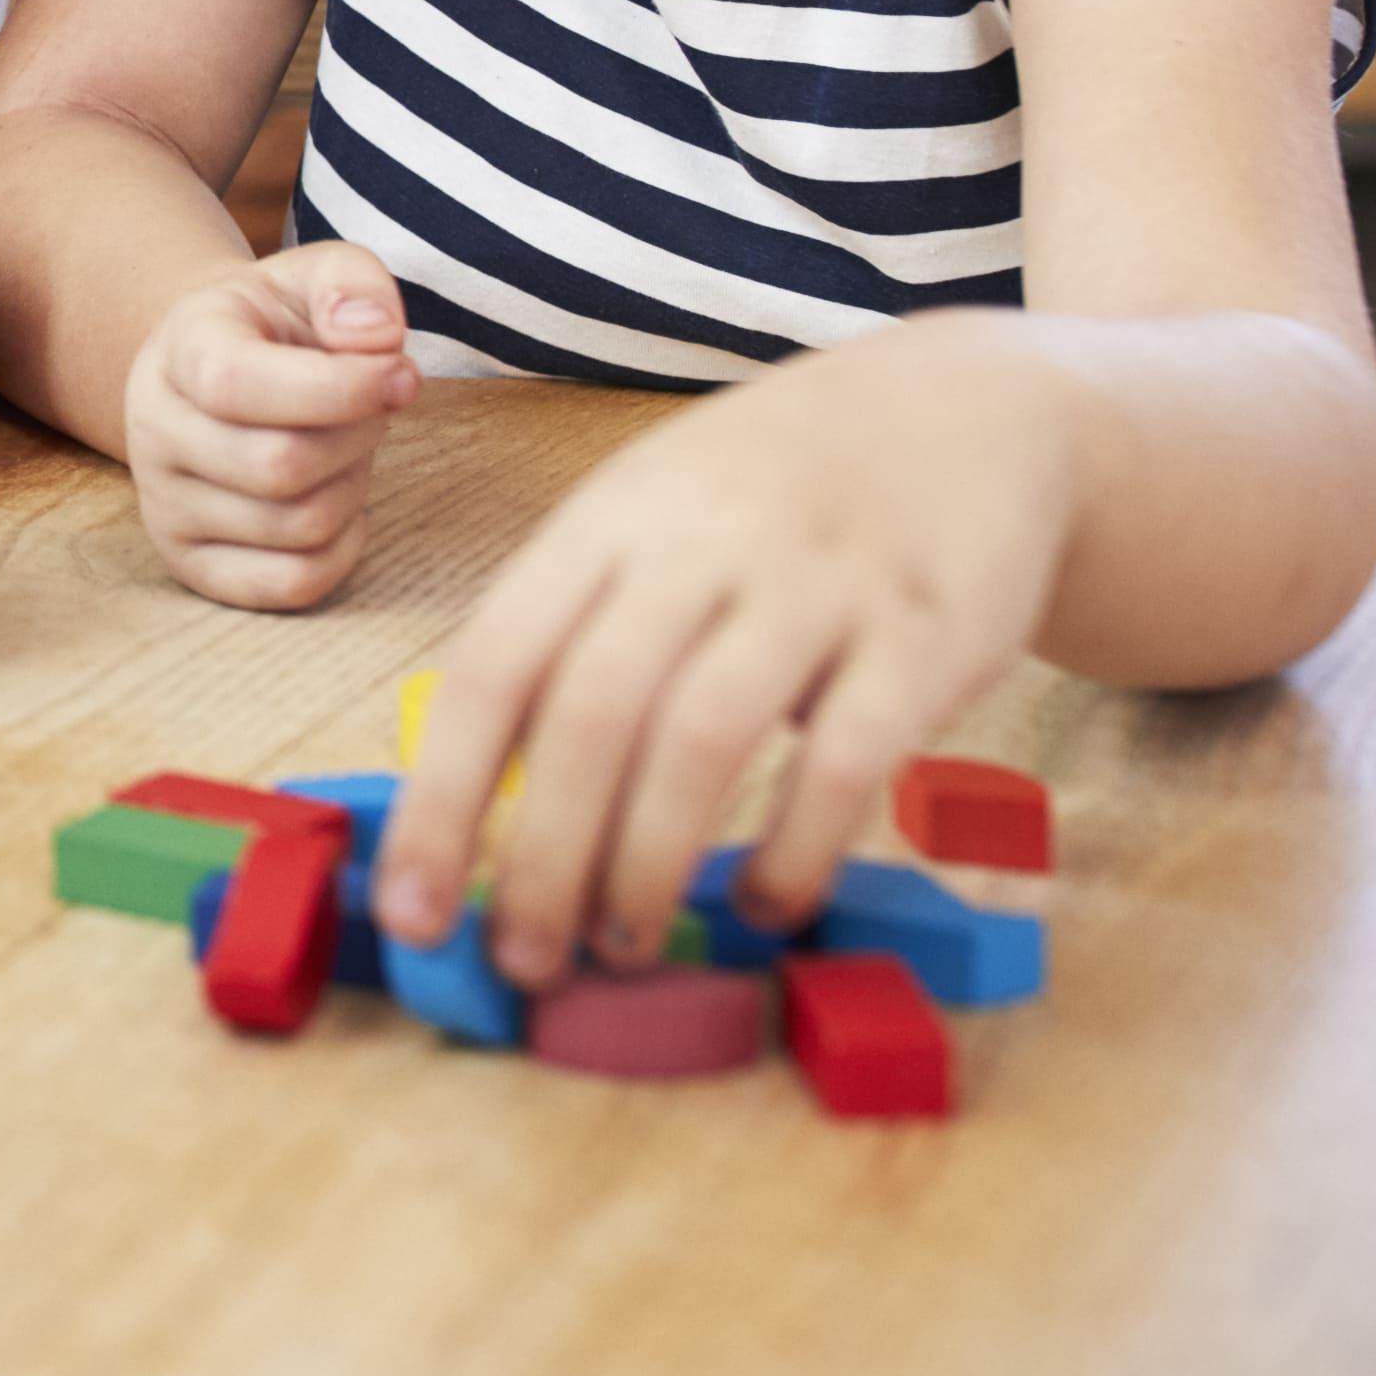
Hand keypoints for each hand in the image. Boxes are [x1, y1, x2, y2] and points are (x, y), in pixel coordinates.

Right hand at [120, 242, 413, 610]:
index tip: (400, 372)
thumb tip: (375, 338)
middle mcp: (154, 429)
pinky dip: (343, 549)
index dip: (336, 387)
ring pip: (297, 526)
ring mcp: (164, 504)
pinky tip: (340, 503)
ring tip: (345, 448)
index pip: (236, 384)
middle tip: (375, 407)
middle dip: (358, 437)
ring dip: (353, 487)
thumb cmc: (274, 327)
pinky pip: (293, 583)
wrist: (209, 374)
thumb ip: (352, 283)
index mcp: (179, 348)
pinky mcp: (193, 564)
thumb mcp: (310, 276)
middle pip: (280, 466)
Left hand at [375, 321, 1074, 988]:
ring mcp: (813, 584)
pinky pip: (844, 761)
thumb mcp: (651, 518)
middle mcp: (698, 543)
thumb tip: (482, 805)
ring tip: (620, 946)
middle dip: (540, 857)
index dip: (440, 798)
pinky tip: (763, 908)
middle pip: (589, 714)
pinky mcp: (921, 634)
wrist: (967, 412)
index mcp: (607, 519)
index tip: (408, 911)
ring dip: (647, 866)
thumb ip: (576, 631)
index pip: (495, 664)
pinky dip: (791, 850)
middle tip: (522, 963)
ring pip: (701, 741)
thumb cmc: (769, 494)